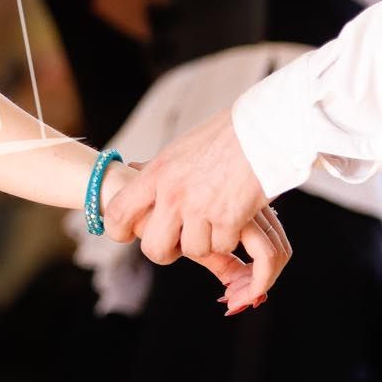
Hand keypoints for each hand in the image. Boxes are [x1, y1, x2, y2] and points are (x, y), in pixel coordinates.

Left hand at [101, 112, 292, 309]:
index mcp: (157, 173)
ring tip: (215, 219)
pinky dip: (229, 238)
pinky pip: (222, 246)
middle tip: (176, 243)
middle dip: (165, 251)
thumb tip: (136, 173)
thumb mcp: (180, 149)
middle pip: (154, 248)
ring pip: (193, 250)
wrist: (264, 130)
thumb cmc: (225, 135)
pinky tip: (235, 217)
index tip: (127, 233)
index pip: (118, 212)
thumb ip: (161, 171)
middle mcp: (174, 194)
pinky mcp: (229, 220)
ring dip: (205, 241)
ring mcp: (201, 209)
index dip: (118, 229)